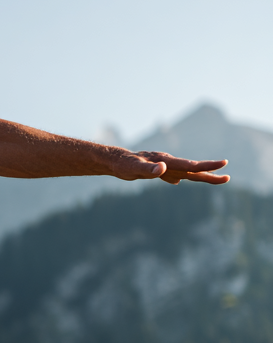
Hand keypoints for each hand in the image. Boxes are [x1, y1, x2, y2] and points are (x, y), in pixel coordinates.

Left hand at [113, 151, 229, 185]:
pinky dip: (179, 177)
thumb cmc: (123, 164)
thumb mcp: (133, 168)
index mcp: (166, 162)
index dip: (206, 166)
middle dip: (210, 173)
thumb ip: (148, 169)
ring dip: (199, 176)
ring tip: (215, 179)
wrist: (115, 160)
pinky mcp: (156, 170)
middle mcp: (168, 163)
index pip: (190, 165)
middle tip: (227, 178)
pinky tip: (178, 181)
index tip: (223, 164)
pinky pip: (171, 174)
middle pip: (192, 169)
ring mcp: (163, 166)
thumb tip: (162, 169)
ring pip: (185, 172)